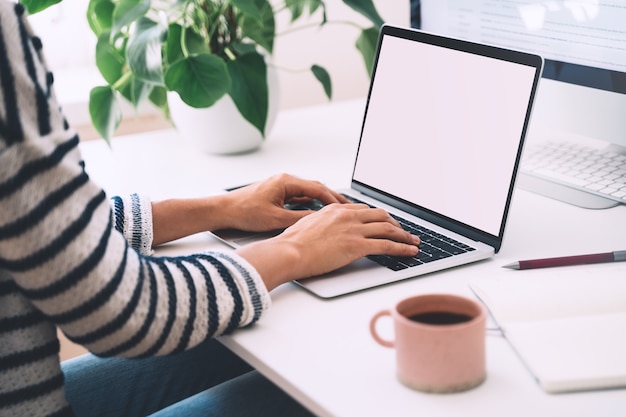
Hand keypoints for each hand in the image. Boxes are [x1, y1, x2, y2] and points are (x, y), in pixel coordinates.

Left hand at [223, 173, 348, 231]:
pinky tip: (316, 211)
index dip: (333, 198)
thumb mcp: (276, 219)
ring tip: (336, 209)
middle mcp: (284, 180)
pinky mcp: (276, 193)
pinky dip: (309, 202)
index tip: (345, 207)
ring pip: (307, 192)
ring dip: (321, 200)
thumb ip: (298, 218)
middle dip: (331, 198)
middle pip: (315, 188)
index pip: (317, 188)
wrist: (224, 210)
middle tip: (347, 207)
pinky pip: (298, 196)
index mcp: (286, 182)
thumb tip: (316, 221)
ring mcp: (280, 186)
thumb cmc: (244, 212)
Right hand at [237, 203, 420, 290]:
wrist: (289, 251)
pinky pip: (387, 245)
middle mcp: (347, 216)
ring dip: (404, 235)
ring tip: (413, 242)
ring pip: (388, 228)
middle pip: (380, 215)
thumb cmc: (292, 244)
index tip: (384, 222)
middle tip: (403, 231)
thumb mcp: (306, 225)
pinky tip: (410, 251)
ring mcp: (353, 229)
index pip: (363, 210)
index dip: (377, 217)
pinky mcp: (357, 245)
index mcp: (335, 210)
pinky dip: (402, 248)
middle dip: (395, 223)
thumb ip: (320, 224)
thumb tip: (323, 232)